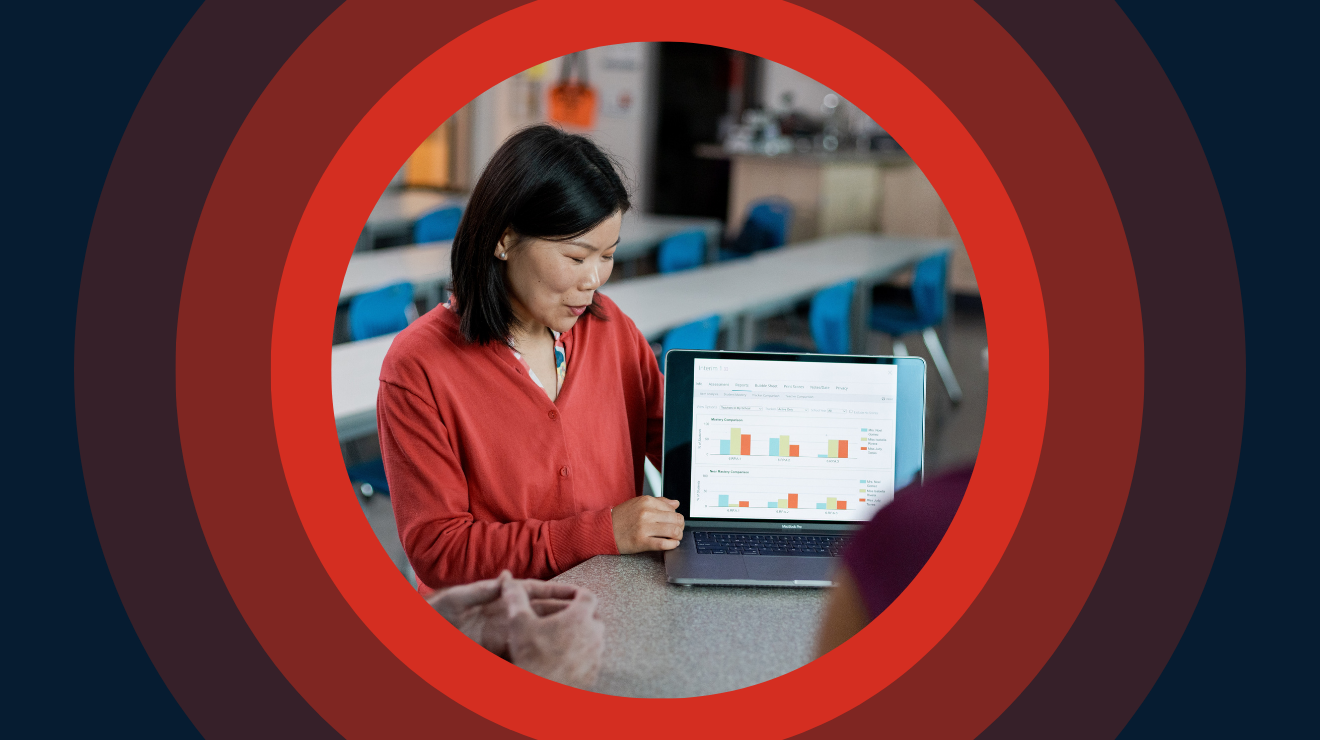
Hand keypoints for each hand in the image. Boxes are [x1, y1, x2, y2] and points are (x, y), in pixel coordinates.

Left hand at [427, 572, 580, 656]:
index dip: (555, 592)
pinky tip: (557, 657)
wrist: (417, 640)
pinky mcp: (496, 654)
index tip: (578, 593)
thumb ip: (482, 589)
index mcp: (496, 598)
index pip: (532, 592)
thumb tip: (507, 577)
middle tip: (589, 616)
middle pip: (539, 613)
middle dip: (563, 614)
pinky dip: (539, 653)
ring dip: (556, 633)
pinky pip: (523, 652)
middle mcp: (502, 616)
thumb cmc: (433, 615)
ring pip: (536, 633)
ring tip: (581, 636)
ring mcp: (501, 635)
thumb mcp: (457, 599)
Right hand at [503, 578, 604, 689]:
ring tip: (564, 638)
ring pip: (595, 639)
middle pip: (594, 617)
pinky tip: (566, 659)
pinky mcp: (593, 674)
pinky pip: (592, 660)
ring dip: (583, 636)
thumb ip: (516, 598)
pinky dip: (582, 656)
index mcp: (580, 617)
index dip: (577, 592)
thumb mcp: (519, 622)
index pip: (588, 595)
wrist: (538, 692)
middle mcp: (594, 634)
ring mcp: (596, 656)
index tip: (570, 594)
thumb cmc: (530, 655)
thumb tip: (507, 580)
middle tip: (565, 616)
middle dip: (582, 615)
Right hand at [611, 495, 683, 553]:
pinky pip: (664, 544)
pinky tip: (671, 544)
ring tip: (675, 538)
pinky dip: (672, 545)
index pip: (672, 508)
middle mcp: (646, 513)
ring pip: (673, 531)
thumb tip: (676, 503)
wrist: (604, 530)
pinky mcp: (642, 541)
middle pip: (676, 519)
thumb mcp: (638, 503)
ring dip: (678, 536)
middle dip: (680, 526)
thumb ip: (658, 502)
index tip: (674, 521)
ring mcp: (644, 527)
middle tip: (677, 530)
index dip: (676, 516)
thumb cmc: (621, 518)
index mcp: (646, 501)